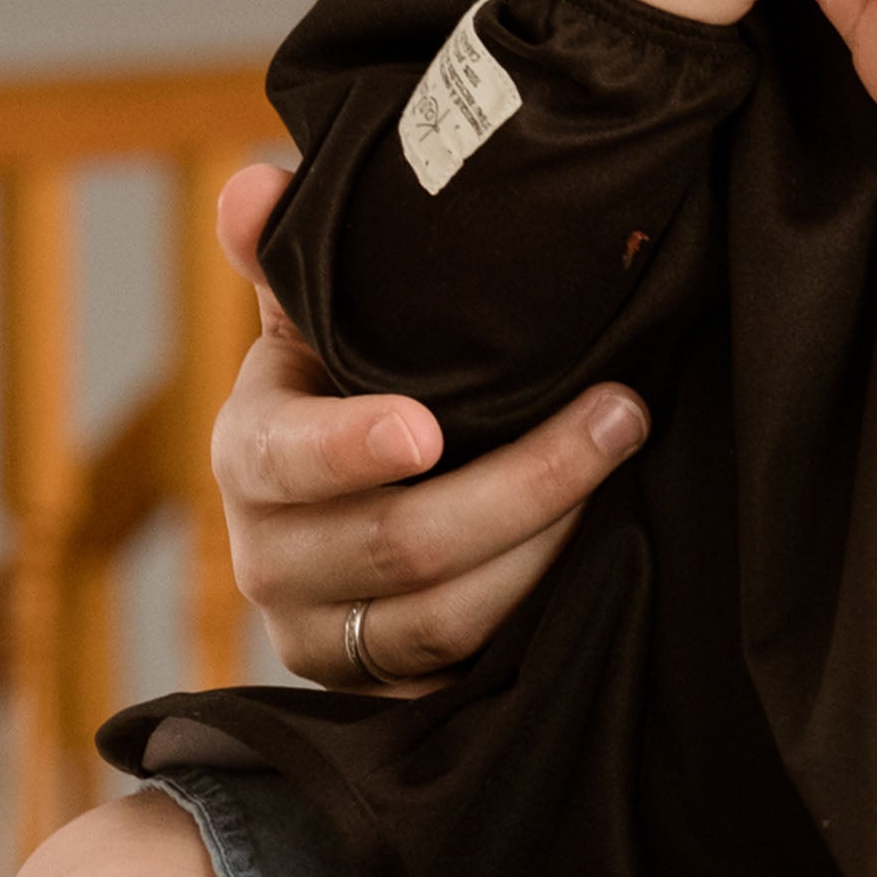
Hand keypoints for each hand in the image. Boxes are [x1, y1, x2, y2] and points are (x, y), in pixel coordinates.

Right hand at [212, 163, 647, 684]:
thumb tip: (255, 183)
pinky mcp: (384, 693)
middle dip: (527, 481)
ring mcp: (325, 638)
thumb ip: (291, 256)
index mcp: (248, 455)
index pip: (285, 459)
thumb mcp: (317, 328)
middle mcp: (272, 559)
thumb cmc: (348, 396)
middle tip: (622, 413)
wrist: (351, 518)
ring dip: (550, 547)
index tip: (428, 428)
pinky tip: (607, 557)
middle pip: (401, 544)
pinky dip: (539, 616)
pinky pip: (468, 671)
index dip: (351, 448)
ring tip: (629, 466)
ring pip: (446, 618)